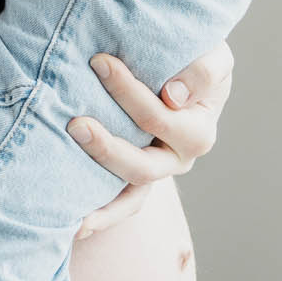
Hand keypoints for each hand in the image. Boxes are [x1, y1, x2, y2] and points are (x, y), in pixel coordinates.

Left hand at [72, 39, 234, 238]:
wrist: (181, 69)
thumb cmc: (195, 57)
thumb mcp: (212, 54)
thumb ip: (203, 70)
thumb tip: (173, 97)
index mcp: (198, 128)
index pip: (162, 117)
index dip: (129, 92)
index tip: (99, 62)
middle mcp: (181, 156)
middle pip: (144, 164)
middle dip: (107, 146)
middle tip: (75, 122)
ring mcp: (159, 170)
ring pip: (132, 187)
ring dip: (99, 176)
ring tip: (69, 163)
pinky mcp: (138, 178)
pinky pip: (125, 204)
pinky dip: (104, 216)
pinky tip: (77, 225)